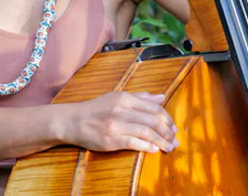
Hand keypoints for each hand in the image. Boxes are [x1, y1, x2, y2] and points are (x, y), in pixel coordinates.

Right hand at [57, 91, 178, 153]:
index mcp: (124, 97)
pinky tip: (155, 150)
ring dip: (162, 141)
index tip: (173, 127)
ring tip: (169, 147)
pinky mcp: (111, 139)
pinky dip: (147, 147)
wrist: (73, 121)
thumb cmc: (97, 109)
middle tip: (174, 139)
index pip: (154, 107)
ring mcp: (116, 125)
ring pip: (147, 132)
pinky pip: (134, 143)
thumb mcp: (117, 97)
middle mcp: (121, 109)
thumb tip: (161, 97)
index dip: (167, 118)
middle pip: (153, 120)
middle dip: (168, 131)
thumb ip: (140, 98)